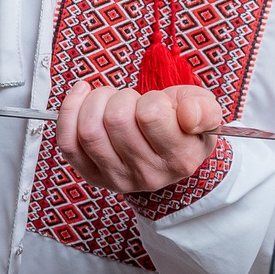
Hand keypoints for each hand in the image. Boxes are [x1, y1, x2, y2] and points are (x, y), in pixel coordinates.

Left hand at [56, 80, 222, 193]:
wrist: (168, 157)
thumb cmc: (183, 128)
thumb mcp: (206, 114)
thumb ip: (205, 111)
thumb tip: (188, 115)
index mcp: (179, 158)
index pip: (150, 115)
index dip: (151, 98)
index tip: (156, 102)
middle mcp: (147, 174)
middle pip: (116, 120)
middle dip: (121, 96)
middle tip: (130, 99)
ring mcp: (116, 177)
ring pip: (89, 131)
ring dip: (95, 101)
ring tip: (109, 99)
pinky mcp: (91, 174)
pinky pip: (68, 143)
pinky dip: (69, 111)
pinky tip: (82, 96)